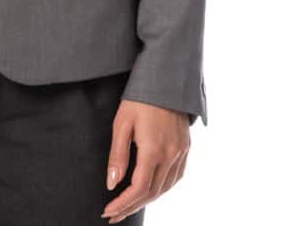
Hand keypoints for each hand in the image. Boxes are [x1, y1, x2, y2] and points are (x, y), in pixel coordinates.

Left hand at [102, 99, 189, 221]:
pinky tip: (150, 191)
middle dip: (131, 206)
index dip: (123, 203)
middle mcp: (171, 156)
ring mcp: (181, 153)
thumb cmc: (138, 99)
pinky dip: (162, 189)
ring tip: (127, 206)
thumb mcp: (121, 124)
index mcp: (153, 150)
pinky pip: (175, 177)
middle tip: (113, 215)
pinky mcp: (186, 149)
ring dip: (146, 200)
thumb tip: (111, 184)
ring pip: (165, 188)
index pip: (138, 188)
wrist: (166, 81)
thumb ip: (117, 156)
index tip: (107, 211)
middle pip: (152, 193)